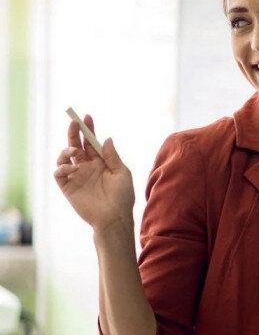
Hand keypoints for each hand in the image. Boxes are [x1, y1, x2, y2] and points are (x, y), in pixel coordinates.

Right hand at [54, 115, 134, 230]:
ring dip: (67, 150)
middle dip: (74, 132)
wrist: (114, 218)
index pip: (92, 143)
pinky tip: (72, 167)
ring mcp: (77, 176)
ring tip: (74, 151)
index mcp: (101, 163)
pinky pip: (59, 173)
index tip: (87, 116)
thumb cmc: (122, 197)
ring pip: (64, 157)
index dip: (89, 130)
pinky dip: (62, 167)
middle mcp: (87, 167)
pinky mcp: (68, 187)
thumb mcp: (122, 173)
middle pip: (77, 146)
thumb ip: (112, 156)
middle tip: (74, 121)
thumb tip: (106, 138)